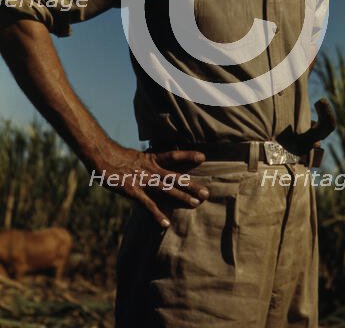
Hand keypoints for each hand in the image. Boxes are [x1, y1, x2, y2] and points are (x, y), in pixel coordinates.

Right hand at [89, 142, 208, 226]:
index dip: (188, 156)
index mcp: (151, 159)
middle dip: (191, 185)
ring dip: (181, 197)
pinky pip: (147, 205)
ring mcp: (142, 180)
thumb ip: (146, 163)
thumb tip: (153, 166)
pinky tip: (165, 224)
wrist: (101, 156)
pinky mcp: (132, 191)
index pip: (173, 155)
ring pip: (166, 189)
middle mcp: (150, 169)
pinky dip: (156, 214)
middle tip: (207, 192)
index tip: (203, 157)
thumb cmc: (116, 157)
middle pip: (175, 177)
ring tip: (195, 204)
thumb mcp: (134, 157)